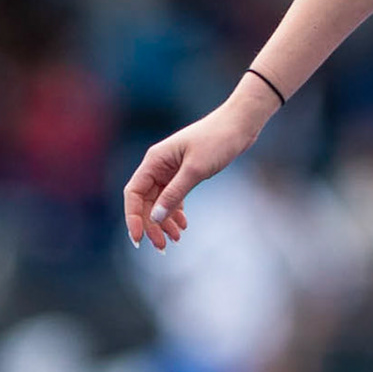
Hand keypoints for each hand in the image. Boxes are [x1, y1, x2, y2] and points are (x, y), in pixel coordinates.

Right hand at [122, 98, 264, 249]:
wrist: (240, 124)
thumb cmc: (217, 140)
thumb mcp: (195, 169)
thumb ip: (174, 194)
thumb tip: (154, 218)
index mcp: (155, 160)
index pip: (133, 193)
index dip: (132, 217)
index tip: (138, 238)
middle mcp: (159, 165)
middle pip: (145, 201)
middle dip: (151, 225)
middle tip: (162, 246)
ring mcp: (171, 169)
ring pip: (160, 201)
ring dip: (164, 221)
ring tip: (176, 239)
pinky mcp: (185, 172)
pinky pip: (173, 196)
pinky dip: (176, 212)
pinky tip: (183, 225)